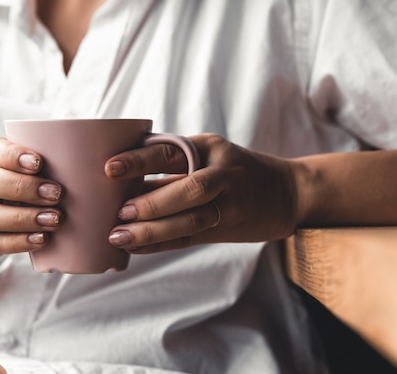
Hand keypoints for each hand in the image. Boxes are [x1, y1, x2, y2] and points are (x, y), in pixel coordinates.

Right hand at [0, 136, 62, 273]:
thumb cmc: (16, 184)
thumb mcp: (22, 168)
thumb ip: (46, 163)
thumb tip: (90, 165)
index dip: (12, 156)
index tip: (39, 162)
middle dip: (23, 187)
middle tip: (57, 193)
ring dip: (25, 217)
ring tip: (56, 219)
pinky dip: (20, 241)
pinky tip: (42, 238)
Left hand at [105, 134, 299, 252]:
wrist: (287, 192)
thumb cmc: (235, 171)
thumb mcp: (209, 156)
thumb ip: (174, 165)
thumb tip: (121, 182)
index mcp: (210, 148)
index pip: (172, 151)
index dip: (140, 159)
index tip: (110, 168)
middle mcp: (223, 173)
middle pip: (188, 188)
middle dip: (152, 201)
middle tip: (119, 212)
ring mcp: (231, 202)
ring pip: (192, 218)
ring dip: (154, 229)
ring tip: (121, 236)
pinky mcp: (231, 227)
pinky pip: (192, 237)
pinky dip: (164, 243)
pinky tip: (138, 248)